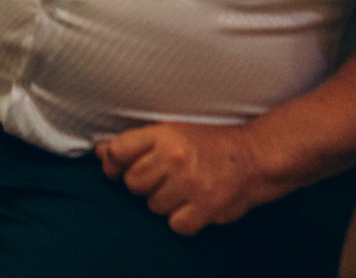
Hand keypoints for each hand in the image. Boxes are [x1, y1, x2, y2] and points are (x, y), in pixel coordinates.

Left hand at [96, 122, 283, 235]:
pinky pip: (175, 225)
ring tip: (184, 189)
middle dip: (145, 184)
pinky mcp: (204, 208)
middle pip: (132, 183)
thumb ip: (135, 143)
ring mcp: (189, 184)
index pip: (118, 151)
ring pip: (153, 206)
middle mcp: (174, 157)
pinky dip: (183, 220)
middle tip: (166, 177)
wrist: (254, 156)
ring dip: (166, 202)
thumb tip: (100, 151)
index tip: (121, 167)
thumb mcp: (172, 132)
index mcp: (164, 134)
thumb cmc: (209, 144)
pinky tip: (194, 205)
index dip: (114, 163)